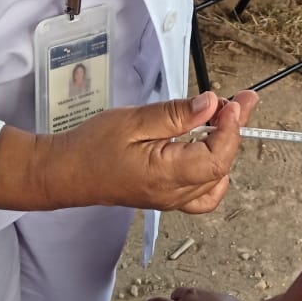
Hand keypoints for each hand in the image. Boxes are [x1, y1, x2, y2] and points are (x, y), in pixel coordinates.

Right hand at [51, 91, 256, 212]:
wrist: (67, 172)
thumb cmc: (91, 147)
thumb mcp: (135, 120)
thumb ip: (176, 114)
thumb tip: (210, 105)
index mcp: (166, 175)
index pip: (218, 157)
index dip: (232, 128)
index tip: (234, 103)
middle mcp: (173, 193)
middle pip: (222, 166)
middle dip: (233, 130)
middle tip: (234, 101)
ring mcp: (171, 199)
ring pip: (217, 178)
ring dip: (225, 146)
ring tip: (221, 119)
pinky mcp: (167, 196)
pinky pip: (203, 193)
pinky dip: (214, 170)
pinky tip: (208, 148)